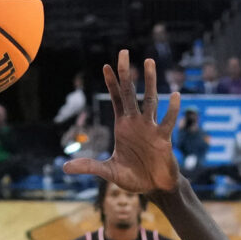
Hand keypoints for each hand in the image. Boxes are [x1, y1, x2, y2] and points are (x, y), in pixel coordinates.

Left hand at [66, 52, 180, 194]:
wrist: (155, 188)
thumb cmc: (134, 178)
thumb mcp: (109, 172)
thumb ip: (89, 166)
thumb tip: (65, 168)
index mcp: (123, 126)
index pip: (116, 99)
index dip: (111, 83)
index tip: (106, 66)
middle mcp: (136, 122)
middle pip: (130, 92)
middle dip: (126, 73)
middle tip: (123, 51)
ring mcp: (150, 128)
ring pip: (150, 99)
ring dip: (149, 81)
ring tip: (148, 61)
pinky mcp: (163, 138)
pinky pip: (167, 121)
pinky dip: (172, 109)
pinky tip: (175, 95)